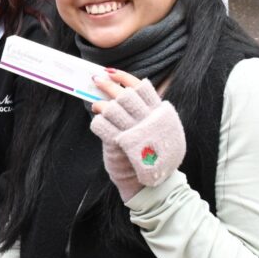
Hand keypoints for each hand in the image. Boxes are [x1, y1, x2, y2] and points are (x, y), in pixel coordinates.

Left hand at [90, 69, 185, 194]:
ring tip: (96, 104)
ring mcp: (134, 132)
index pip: (142, 88)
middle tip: (96, 78)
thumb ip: (151, 112)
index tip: (112, 71)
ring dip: (100, 104)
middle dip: (107, 84)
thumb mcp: (163, 131)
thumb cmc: (155, 154)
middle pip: (124, 95)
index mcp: (161, 115)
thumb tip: (130, 91)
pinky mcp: (119, 144)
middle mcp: (148, 122)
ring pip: (111, 108)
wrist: (154, 185)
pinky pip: (101, 125)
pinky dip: (96, 120)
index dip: (124, 77)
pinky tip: (97, 121)